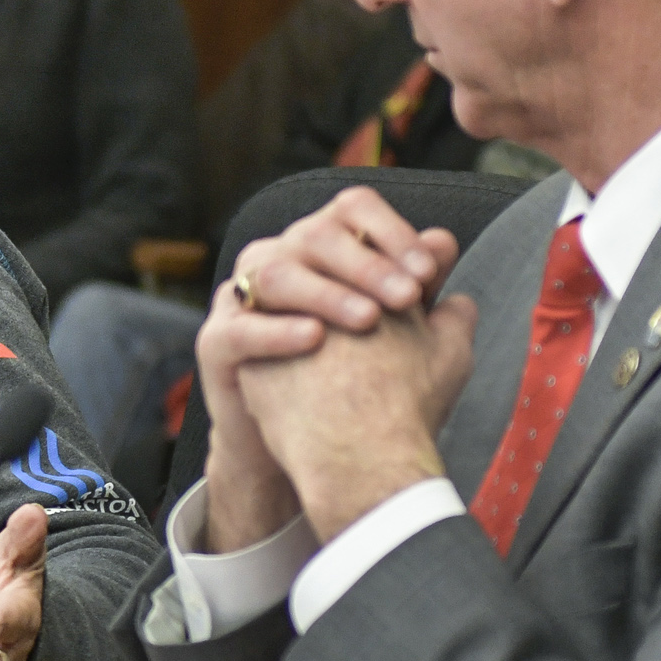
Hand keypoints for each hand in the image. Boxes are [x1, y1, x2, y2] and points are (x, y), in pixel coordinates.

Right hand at [195, 187, 459, 548]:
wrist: (312, 450)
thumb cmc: (357, 382)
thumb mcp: (398, 332)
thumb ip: (415, 287)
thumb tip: (443, 242)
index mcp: (322, 249)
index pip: (352, 210)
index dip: (390, 231)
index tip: (428, 272)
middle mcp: (279, 260)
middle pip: (315, 235)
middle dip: (368, 264)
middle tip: (408, 298)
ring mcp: (242, 300)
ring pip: (276, 272)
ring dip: (327, 294)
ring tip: (369, 321)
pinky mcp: (217, 342)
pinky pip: (241, 327)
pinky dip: (278, 330)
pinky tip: (316, 338)